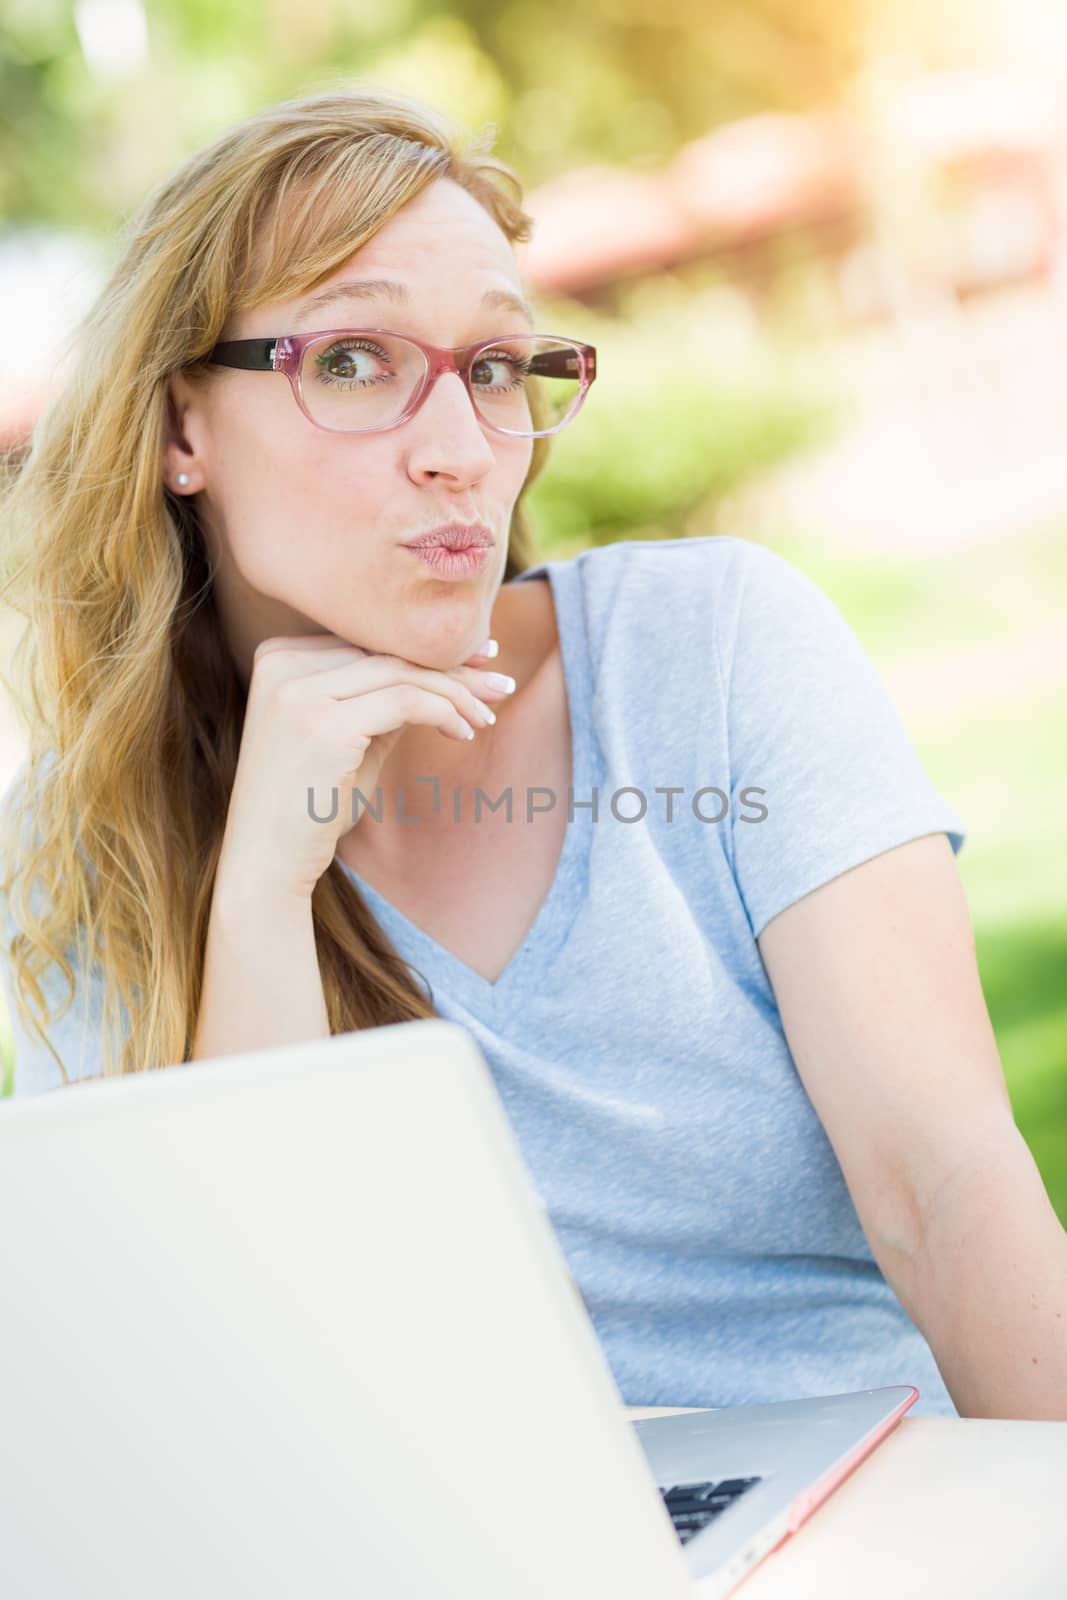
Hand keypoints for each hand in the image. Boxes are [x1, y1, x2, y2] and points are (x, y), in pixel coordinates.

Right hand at [216, 634, 514, 901]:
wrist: (265, 863)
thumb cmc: (309, 806)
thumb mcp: (349, 740)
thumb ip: (382, 701)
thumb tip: (443, 677)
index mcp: (280, 658)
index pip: (370, 642)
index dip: (429, 651)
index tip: (479, 660)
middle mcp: (282, 664)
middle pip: (388, 653)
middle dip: (453, 667)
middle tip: (501, 683)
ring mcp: (298, 691)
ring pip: (402, 672)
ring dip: (457, 693)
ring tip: (488, 717)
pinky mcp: (322, 723)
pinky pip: (405, 701)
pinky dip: (445, 712)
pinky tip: (464, 733)